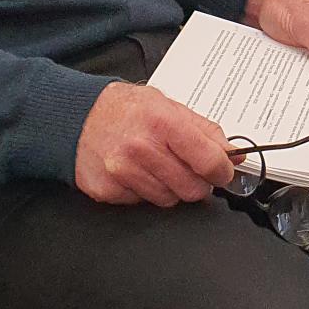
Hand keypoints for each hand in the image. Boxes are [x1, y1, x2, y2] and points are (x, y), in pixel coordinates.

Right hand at [75, 82, 234, 206]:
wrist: (76, 117)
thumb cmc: (124, 109)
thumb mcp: (168, 106)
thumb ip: (204, 130)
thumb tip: (232, 153)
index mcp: (162, 123)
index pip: (208, 161)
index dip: (222, 171)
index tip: (223, 171)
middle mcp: (140, 148)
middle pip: (192, 188)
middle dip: (197, 182)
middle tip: (188, 168)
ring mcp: (121, 172)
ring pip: (169, 199)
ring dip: (170, 187)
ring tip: (156, 165)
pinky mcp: (107, 190)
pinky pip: (142, 203)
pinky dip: (144, 191)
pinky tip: (136, 172)